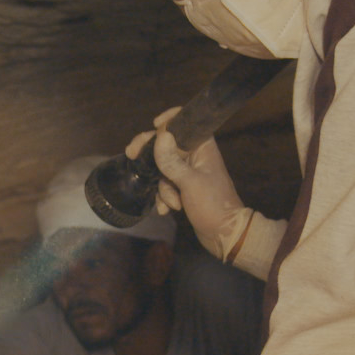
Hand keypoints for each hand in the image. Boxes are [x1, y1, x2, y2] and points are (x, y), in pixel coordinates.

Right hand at [124, 108, 253, 260]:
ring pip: (162, 168)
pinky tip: (167, 211)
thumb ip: (172, 160)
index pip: (185, 122)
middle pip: (166, 144)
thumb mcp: (190, 183)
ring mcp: (189, 172)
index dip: (169, 120)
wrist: (224, 234)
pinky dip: (164, 197)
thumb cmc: (212, 204)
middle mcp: (195, 156)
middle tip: (130, 155)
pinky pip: (165, 184)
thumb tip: (160, 135)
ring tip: (173, 203)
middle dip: (149, 154)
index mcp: (203, 147)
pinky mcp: (183, 187)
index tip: (154, 125)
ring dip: (162, 187)